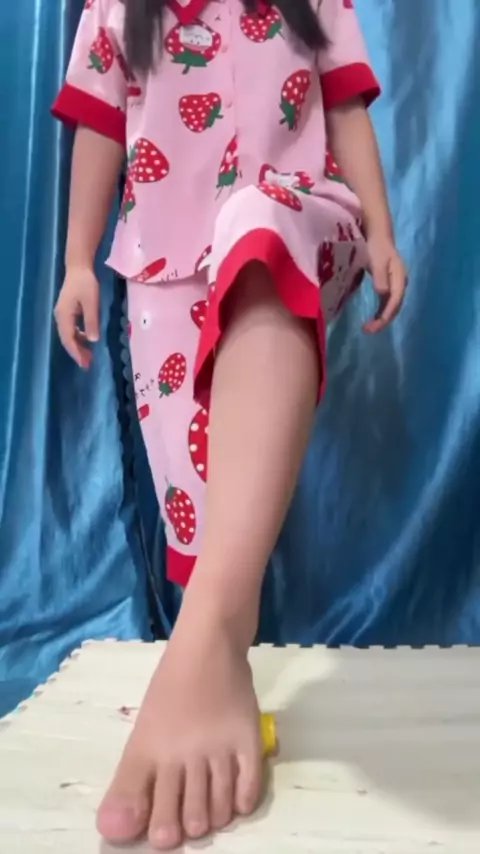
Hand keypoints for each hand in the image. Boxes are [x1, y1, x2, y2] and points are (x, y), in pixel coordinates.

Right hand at [54, 266, 99, 367]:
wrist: (79, 267)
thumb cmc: (86, 283)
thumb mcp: (91, 302)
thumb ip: (91, 321)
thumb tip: (92, 340)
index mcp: (64, 315)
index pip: (69, 339)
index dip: (76, 353)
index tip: (85, 363)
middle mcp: (61, 317)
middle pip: (67, 339)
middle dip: (77, 353)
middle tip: (88, 365)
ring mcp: (63, 314)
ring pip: (69, 335)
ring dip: (78, 346)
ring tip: (89, 356)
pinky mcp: (68, 311)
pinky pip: (72, 329)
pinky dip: (79, 337)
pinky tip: (87, 341)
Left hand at [97, 619, 262, 848]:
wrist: (208, 645)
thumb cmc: (171, 689)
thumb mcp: (142, 734)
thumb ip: (129, 785)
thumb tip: (112, 832)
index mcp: (153, 750)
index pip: (152, 808)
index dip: (159, 830)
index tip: (162, 836)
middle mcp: (186, 752)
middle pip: (190, 813)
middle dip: (188, 827)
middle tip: (189, 825)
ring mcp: (220, 745)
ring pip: (220, 805)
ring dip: (216, 816)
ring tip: (212, 813)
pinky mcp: (248, 737)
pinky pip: (250, 785)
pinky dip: (244, 801)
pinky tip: (237, 802)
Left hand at [363, 239, 406, 333]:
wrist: (378, 237)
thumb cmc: (376, 247)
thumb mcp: (377, 260)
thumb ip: (380, 276)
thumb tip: (383, 293)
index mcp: (399, 278)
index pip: (395, 300)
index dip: (386, 315)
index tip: (375, 325)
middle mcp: (400, 284)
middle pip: (395, 307)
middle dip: (383, 321)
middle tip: (368, 331)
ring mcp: (396, 286)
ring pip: (391, 307)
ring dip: (382, 319)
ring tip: (368, 329)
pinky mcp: (389, 287)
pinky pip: (387, 304)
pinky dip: (381, 313)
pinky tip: (372, 320)